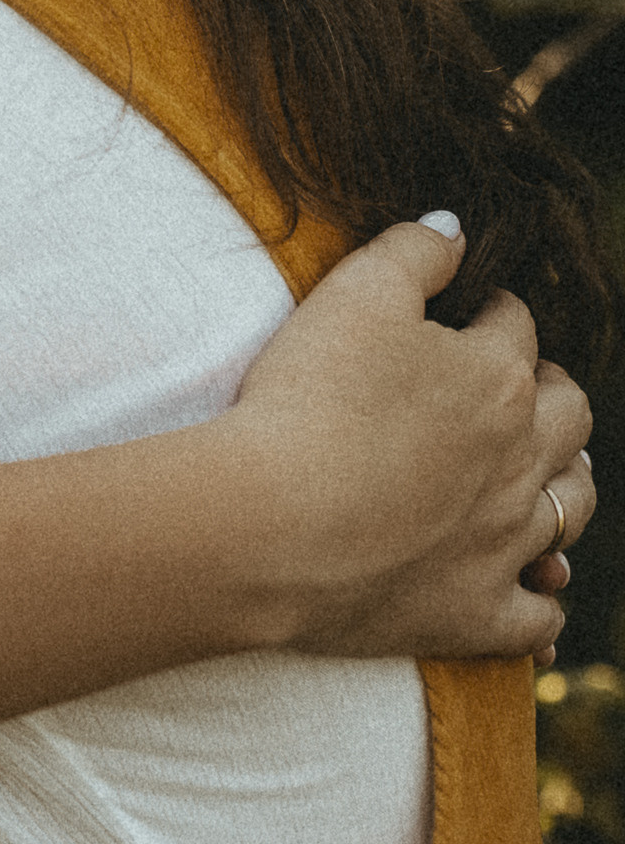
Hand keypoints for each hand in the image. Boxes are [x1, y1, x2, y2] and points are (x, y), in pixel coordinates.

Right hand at [231, 217, 593, 665]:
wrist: (272, 523)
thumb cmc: (309, 397)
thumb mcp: (353, 293)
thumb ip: (413, 250)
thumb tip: (455, 227)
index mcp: (498, 379)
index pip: (516, 327)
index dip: (493, 313)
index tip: (471, 312)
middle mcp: (520, 460)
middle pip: (570, 417)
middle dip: (551, 394)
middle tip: (520, 388)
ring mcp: (505, 543)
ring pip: (571, 511)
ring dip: (563, 485)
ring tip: (539, 474)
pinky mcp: (477, 614)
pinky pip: (540, 616)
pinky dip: (542, 600)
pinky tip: (531, 588)